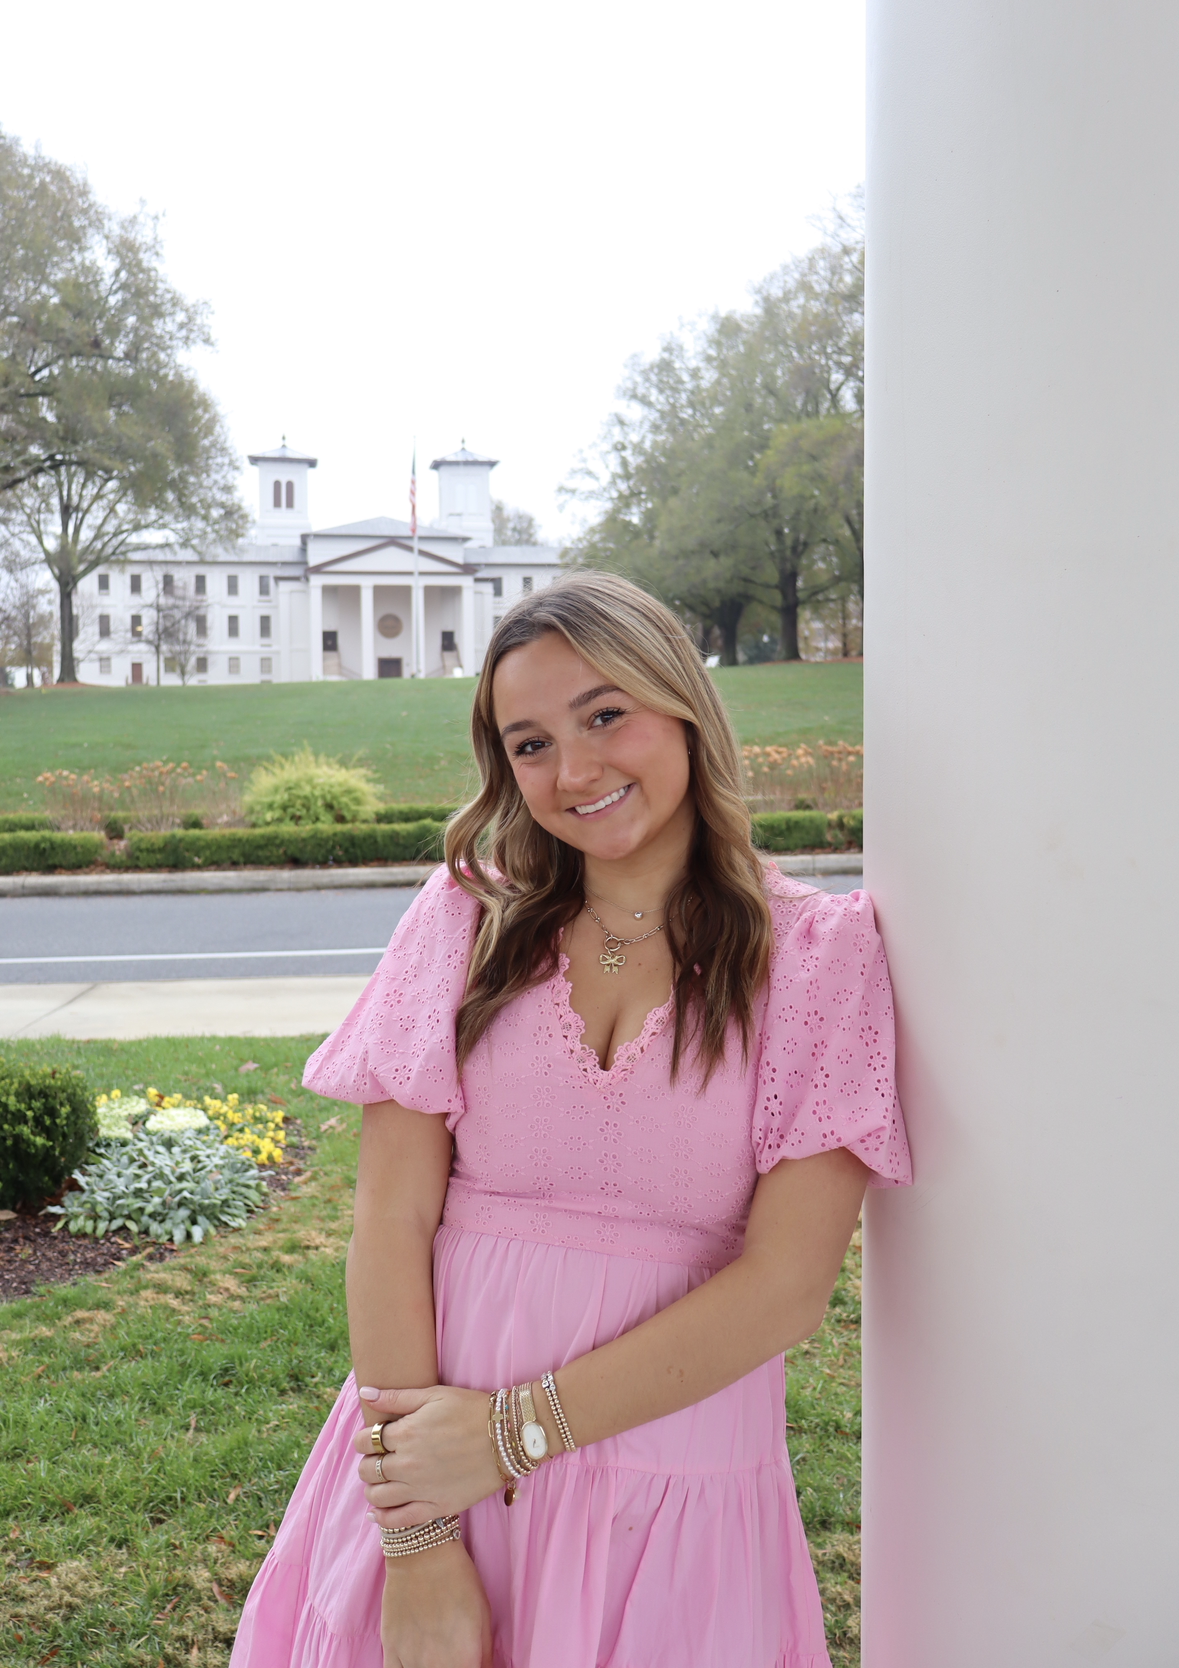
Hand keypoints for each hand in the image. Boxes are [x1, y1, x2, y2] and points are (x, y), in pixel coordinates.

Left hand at [354, 1385, 503, 1528]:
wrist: (507, 1435)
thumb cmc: (471, 1409)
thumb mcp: (434, 1395)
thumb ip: (396, 1397)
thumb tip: (365, 1392)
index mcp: (406, 1433)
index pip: (365, 1441)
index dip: (363, 1439)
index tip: (370, 1438)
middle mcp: (408, 1463)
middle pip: (367, 1470)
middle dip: (367, 1463)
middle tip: (377, 1459)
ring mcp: (421, 1489)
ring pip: (377, 1497)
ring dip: (372, 1489)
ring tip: (381, 1481)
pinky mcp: (436, 1507)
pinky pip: (399, 1521)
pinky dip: (383, 1519)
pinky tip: (379, 1512)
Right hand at [381, 1537, 491, 1667]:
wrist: (423, 1554)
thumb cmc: (459, 1580)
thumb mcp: (484, 1616)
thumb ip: (484, 1654)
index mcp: (464, 1660)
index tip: (470, 1661)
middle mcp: (436, 1666)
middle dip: (453, 1667)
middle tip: (454, 1654)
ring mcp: (410, 1660)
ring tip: (436, 1653)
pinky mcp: (390, 1649)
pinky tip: (415, 1661)